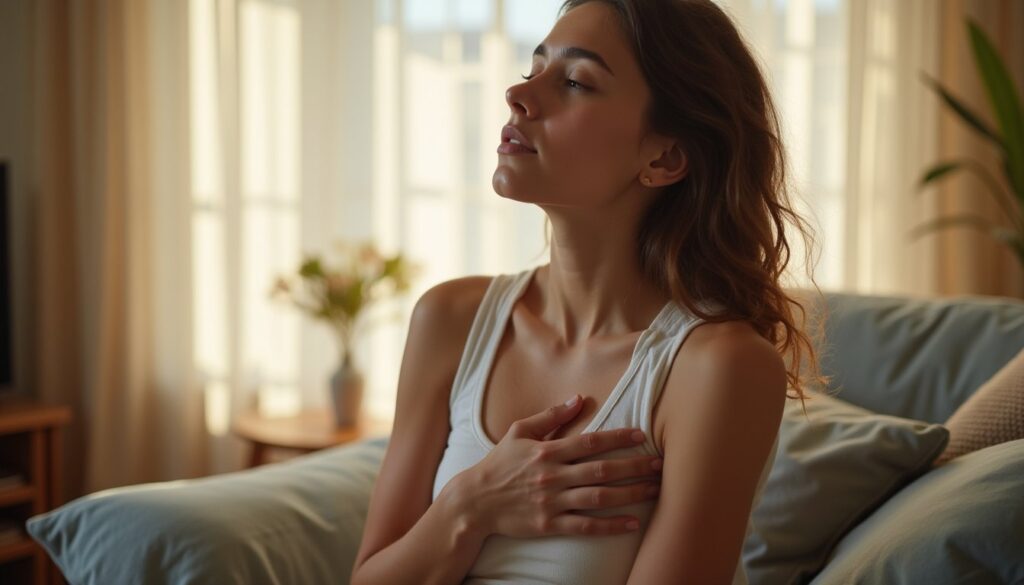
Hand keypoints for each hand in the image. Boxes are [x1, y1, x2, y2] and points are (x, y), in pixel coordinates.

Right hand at [460, 394, 662, 537]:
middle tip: (658, 464)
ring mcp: (553, 502)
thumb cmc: (499, 463)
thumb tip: (578, 399)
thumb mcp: (519, 432)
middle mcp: (553, 476)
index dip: (618, 438)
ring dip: (630, 494)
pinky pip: (586, 525)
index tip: (641, 436)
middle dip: (634, 466)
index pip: (590, 442)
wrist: (475, 501)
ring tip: (654, 490)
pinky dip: (610, 525)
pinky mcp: (550, 525)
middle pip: (602, 470)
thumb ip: (550, 417)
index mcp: (548, 451)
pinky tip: (632, 522)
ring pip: (599, 497)